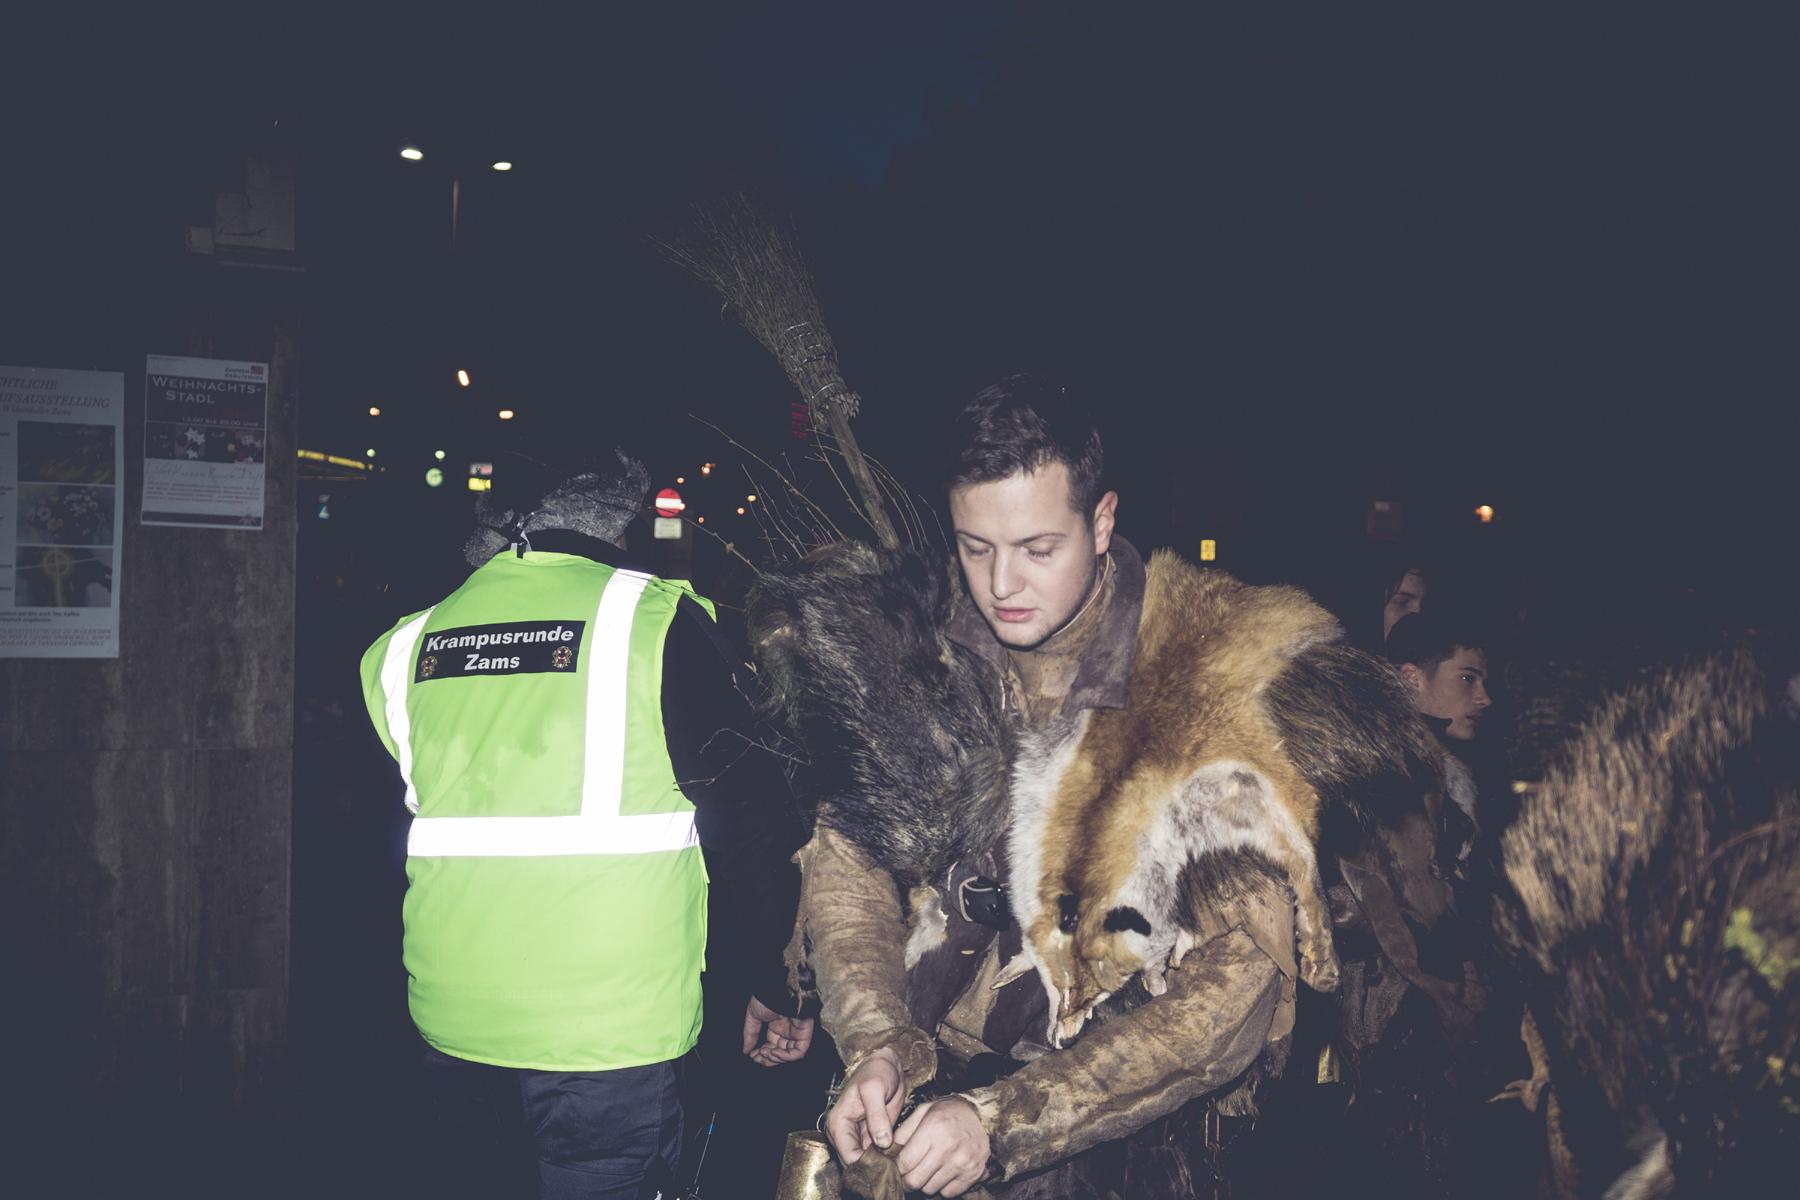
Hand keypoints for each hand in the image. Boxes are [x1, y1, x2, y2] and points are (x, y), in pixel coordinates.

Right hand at [742, 995, 814, 1065]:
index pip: (771, 1047)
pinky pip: (799, 1051)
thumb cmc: (767, 997)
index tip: (752, 1056)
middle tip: (757, 1058)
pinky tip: (774, 1052)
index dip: (762, 1054)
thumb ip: (750, 1034)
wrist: (779, 988)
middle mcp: (788, 1031)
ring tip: (765, 1053)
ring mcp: (797, 1032)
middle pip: (780, 1053)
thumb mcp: (753, 1015)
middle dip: (767, 1059)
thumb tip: (745, 1050)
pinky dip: (786, 1056)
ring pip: (789, 1055)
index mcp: (777, 1026)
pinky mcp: (805, 1033)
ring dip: (775, 1058)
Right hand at [824, 1046, 903, 1162]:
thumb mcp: (875, 1088)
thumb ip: (877, 1115)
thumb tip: (882, 1142)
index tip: (889, 1171)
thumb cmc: (877, 1071)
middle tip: (896, 1175)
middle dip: (874, 1171)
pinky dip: (885, 1162)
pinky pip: (875, 1157)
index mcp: (838, 1123)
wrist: (886, 1065)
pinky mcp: (870, 1138)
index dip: (867, 1167)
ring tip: (899, 1171)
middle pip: (856, 1164)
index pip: (849, 1156)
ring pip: (865, 1164)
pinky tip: (899, 1163)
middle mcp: (843, 1134)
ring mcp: (856, 1137)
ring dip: (880, 1169)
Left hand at [894, 1097, 989, 1196]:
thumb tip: (887, 1152)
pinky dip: (942, 1187)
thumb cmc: (948, 1113)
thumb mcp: (923, 1111)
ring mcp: (962, 1163)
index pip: (905, 1162)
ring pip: (930, 1189)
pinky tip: (943, 1173)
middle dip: (907, 1180)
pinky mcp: (973, 1174)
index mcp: (933, 1129)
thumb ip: (904, 1131)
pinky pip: (948, 1193)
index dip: (897, 1167)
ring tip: (928, 1170)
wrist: (982, 1116)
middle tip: (909, 1174)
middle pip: (915, 1181)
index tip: (898, 1166)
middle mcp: (948, 1148)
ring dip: (925, 1183)